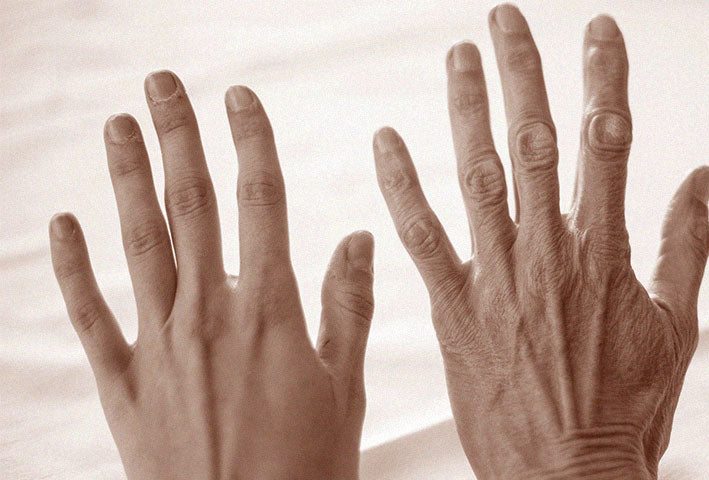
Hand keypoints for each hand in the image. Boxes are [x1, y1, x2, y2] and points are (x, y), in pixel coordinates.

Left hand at [50, 71, 373, 478]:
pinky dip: (74, 268)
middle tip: (163, 85)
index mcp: (271, 312)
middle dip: (177, 138)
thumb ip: (347, 307)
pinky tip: (64, 225)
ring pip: (139, 245)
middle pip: (190, 207)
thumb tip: (359, 238)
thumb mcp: (344, 389)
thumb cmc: (307, 472)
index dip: (249, 143)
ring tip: (118, 128)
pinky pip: (91, 315)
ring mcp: (160, 347)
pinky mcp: (124, 385)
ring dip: (126, 181)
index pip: (259, 204)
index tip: (239, 99)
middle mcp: (210, 315)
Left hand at [374, 6, 708, 478]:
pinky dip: (403, 187)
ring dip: (466, 110)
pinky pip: (423, 238)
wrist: (568, 476)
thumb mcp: (677, 327)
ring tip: (458, 56)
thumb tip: (702, 177)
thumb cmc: (628, 408)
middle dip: (522, 72)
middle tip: (504, 17)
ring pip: (477, 176)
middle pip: (534, 142)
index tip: (596, 30)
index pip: (607, 144)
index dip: (603, 79)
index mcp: (606, 253)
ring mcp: (498, 280)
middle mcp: (549, 254)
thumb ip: (685, 245)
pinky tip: (386, 141)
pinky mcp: (455, 310)